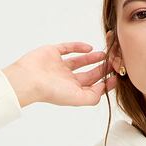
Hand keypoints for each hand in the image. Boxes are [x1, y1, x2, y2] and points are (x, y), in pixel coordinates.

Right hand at [1, 42, 117, 108]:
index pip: (93, 87)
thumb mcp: (77, 98)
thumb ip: (93, 96)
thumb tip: (104, 87)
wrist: (29, 79)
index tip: (117, 75)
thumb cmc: (51, 91)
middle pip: (88, 74)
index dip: (105, 82)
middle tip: (114, 62)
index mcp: (72, 91)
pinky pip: (68, 48)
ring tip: (104, 54)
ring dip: (92, 58)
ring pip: (80, 61)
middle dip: (101, 69)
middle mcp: (66, 79)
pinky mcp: (53, 53)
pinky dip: (78, 47)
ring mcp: (59, 66)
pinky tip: (89, 48)